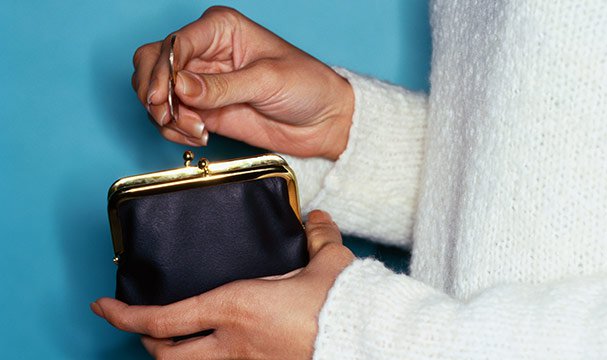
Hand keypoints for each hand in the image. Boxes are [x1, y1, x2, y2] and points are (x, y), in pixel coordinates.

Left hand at [91, 210, 353, 358]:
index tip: (105, 306)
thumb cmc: (340, 307)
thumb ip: (318, 236)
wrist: (362, 342)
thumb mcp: (329, 263)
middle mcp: (231, 342)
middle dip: (145, 339)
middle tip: (142, 323)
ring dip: (173, 355)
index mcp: (235, 306)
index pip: (164, 318)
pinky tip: (217, 351)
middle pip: (165, 353)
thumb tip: (318, 218)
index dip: (125, 315)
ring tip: (173, 339)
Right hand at [133, 6, 353, 159]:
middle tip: (168, 116)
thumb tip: (179, 88)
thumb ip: (221, 87)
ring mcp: (202, 83)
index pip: (174, 43)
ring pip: (156, 93)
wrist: (323, 121)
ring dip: (166, 116)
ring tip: (196, 129)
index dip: (161, 70)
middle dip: (154, 92)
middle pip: (152, 63)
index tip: (161, 98)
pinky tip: (199, 135)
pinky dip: (175, 130)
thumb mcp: (266, 80)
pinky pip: (171, 119)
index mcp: (221, 29)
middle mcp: (206, 52)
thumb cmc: (306, 86)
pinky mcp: (205, 110)